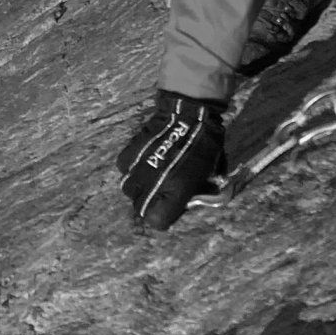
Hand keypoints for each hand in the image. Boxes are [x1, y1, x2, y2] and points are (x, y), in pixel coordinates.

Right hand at [118, 93, 225, 226]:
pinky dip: (132, 166)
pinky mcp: (129, 152)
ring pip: (128, 188)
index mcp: (176, 193)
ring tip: (151, 174)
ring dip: (139, 185)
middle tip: (160, 190)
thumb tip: (189, 201)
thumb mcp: (211, 175)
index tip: (169, 207)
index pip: (156, 221)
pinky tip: (144, 159)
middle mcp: (152, 185)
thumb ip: (199, 193)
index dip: (162, 216)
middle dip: (149, 202)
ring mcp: (138, 168)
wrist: (189, 113)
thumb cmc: (205, 146)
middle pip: (139, 207)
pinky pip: (124, 168)